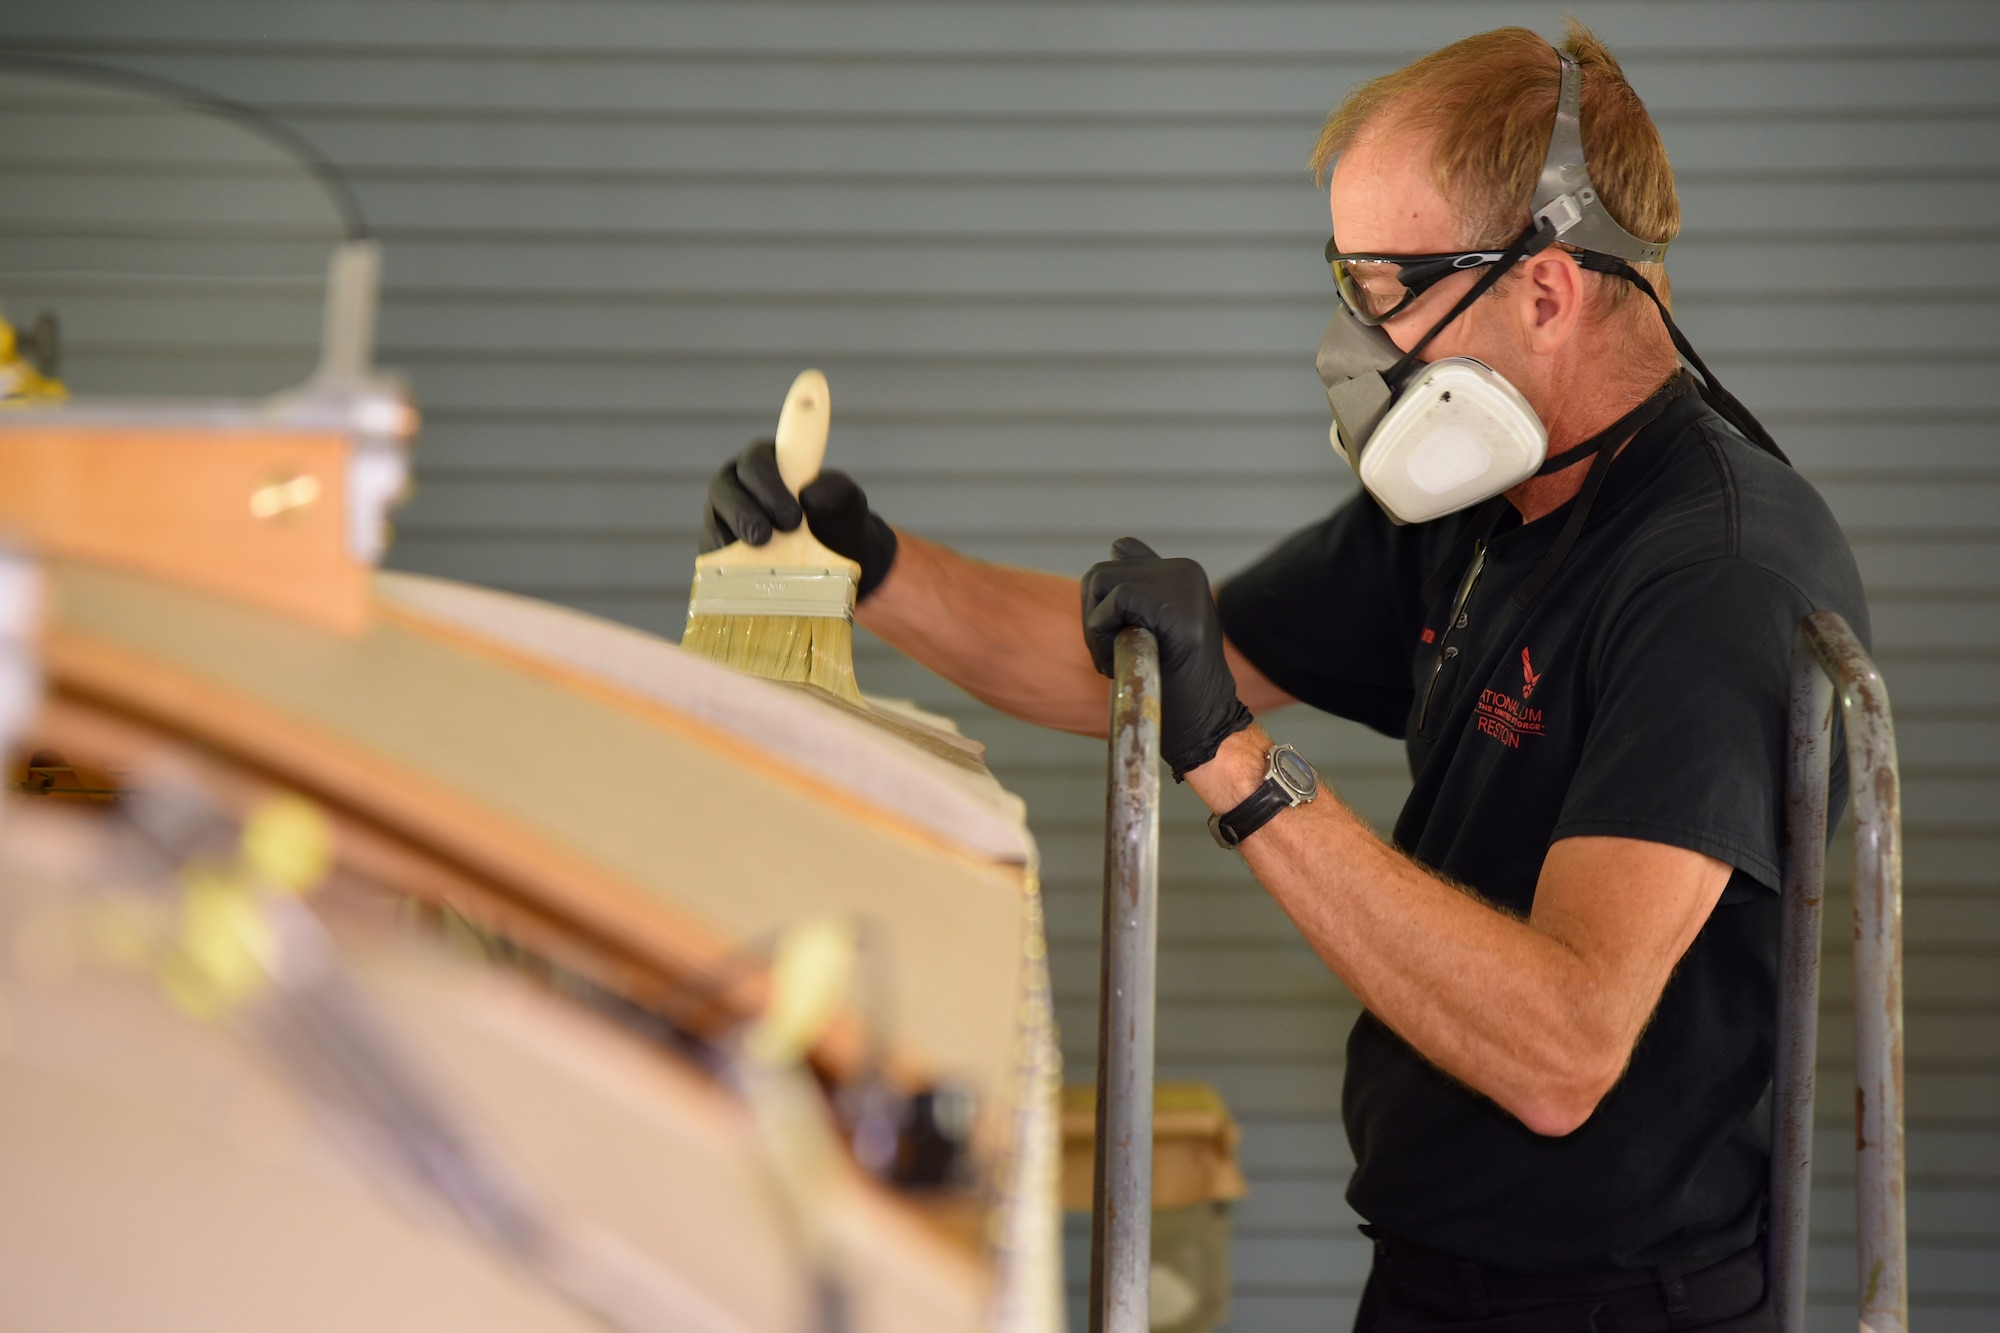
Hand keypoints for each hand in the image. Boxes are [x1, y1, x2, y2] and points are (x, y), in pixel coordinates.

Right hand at [701, 440, 899, 598]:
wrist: (837, 559)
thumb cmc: (837, 520)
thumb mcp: (846, 501)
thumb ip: (835, 491)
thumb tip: (808, 497)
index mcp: (766, 463)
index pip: (755, 463)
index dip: (768, 487)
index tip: (793, 517)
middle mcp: (738, 485)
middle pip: (724, 489)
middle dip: (744, 513)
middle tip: (765, 537)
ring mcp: (724, 517)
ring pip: (714, 521)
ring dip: (732, 538)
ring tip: (756, 553)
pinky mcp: (719, 547)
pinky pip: (712, 552)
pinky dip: (724, 562)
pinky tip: (742, 572)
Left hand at [1080, 537, 1253, 778]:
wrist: (1202, 722)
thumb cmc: (1173, 683)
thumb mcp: (1155, 625)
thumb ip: (1139, 584)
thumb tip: (1116, 545)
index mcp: (1182, 571)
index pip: (1118, 556)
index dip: (1104, 601)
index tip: (1125, 634)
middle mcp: (1184, 570)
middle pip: (1099, 573)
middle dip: (1093, 618)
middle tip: (1116, 656)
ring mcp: (1182, 585)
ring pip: (1099, 582)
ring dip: (1094, 629)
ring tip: (1121, 658)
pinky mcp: (1175, 605)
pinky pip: (1112, 603)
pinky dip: (1102, 634)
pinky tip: (1126, 659)